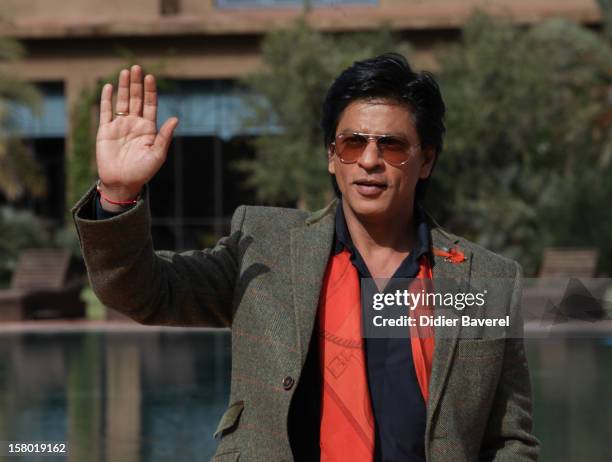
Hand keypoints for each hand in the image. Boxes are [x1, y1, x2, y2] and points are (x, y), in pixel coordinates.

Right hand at [96, 64, 178, 202]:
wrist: (122, 182)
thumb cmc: (143, 171)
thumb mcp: (157, 154)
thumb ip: (165, 136)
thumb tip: (175, 119)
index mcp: (149, 129)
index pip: (150, 105)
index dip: (150, 91)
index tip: (150, 77)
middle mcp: (134, 124)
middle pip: (136, 99)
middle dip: (137, 84)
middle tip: (137, 67)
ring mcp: (119, 126)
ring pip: (122, 102)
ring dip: (124, 87)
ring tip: (126, 71)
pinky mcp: (105, 130)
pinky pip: (106, 111)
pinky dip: (107, 99)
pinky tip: (109, 86)